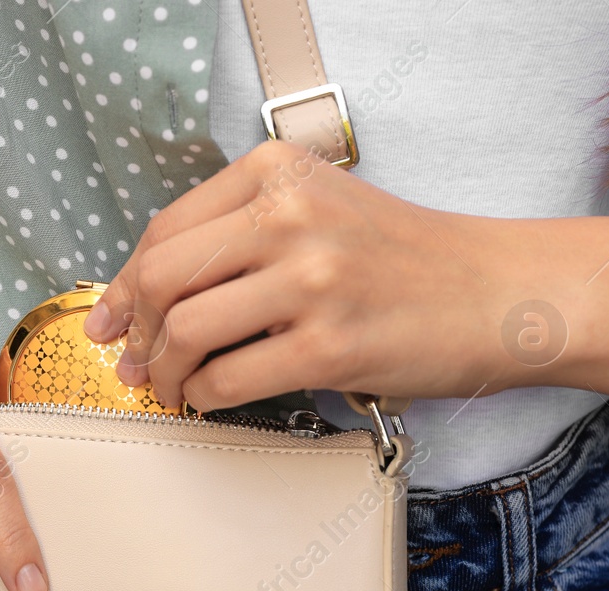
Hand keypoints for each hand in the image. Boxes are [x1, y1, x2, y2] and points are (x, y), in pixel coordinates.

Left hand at [84, 140, 518, 411]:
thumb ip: (241, 233)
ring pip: (185, 331)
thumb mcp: (320, 208)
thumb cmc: (405, 258)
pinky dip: (202, 397)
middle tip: (134, 365)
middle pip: (161, 278)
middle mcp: (289, 217)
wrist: (499, 291)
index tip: (109, 322)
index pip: (165, 231)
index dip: (124, 286)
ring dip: (163, 373)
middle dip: (133, 332)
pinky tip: (209, 399)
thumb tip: (143, 293)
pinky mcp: (328, 345)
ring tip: (171, 389)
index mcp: (278, 174)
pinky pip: (226, 379)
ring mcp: (310, 281)